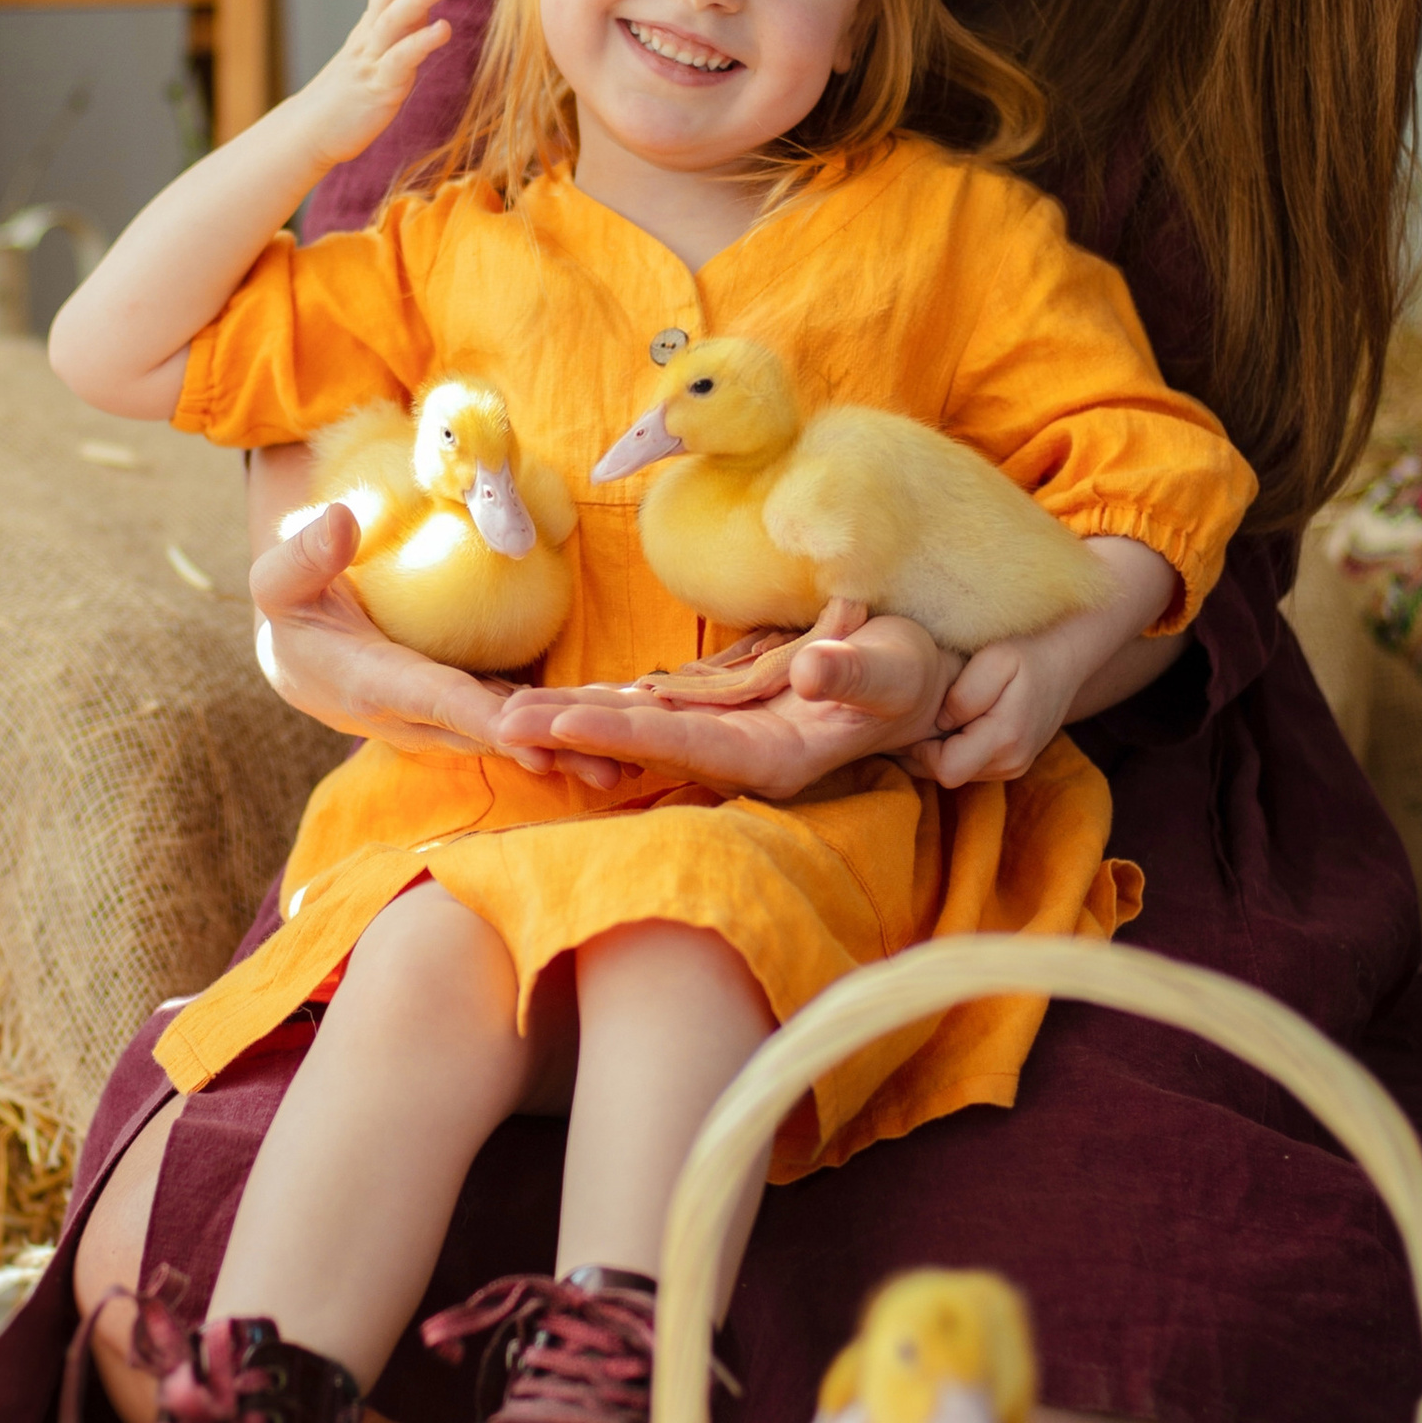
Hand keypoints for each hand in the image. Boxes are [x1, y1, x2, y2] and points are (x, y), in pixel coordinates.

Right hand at [250, 500, 633, 787]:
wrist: (301, 663)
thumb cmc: (293, 615)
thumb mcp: (278, 583)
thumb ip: (303, 557)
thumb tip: (342, 522)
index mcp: (378, 686)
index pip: (440, 703)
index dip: (488, 721)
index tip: (534, 735)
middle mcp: (421, 718)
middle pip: (498, 733)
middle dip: (556, 745)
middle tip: (621, 752)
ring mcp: (451, 721)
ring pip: (520, 735)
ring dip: (577, 745)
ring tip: (642, 751)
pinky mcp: (473, 709)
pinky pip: (527, 720)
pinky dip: (572, 726)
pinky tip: (626, 725)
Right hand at [288, 0, 453, 172]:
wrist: (310, 132)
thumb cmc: (346, 97)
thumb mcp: (371, 57)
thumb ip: (396, 32)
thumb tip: (424, 11)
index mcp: (369, 28)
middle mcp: (369, 37)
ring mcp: (372, 60)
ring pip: (393, 21)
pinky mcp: (378, 87)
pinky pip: (400, 61)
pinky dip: (421, 43)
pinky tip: (443, 29)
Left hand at [495, 608, 963, 798]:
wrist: (921, 679)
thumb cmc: (913, 674)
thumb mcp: (894, 667)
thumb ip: (851, 672)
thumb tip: (809, 674)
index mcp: (774, 754)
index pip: (686, 745)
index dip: (624, 735)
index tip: (564, 724)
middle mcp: (739, 755)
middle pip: (643, 747)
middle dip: (574, 735)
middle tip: (500, 725)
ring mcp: (727, 737)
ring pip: (639, 732)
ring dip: (577, 723)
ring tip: (509, 715)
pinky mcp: (721, 714)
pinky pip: (654, 713)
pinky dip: (608, 708)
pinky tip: (563, 704)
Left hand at [909, 534, 1180, 787]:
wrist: (1066, 662)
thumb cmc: (1028, 656)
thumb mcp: (995, 660)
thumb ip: (964, 695)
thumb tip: (939, 722)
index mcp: (1005, 740)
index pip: (945, 770)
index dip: (921, 750)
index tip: (915, 721)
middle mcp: (1011, 763)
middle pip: (948, 776)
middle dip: (926, 752)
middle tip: (914, 720)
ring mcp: (1014, 767)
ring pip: (959, 774)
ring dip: (941, 752)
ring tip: (935, 719)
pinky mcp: (1013, 763)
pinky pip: (971, 767)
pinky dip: (956, 751)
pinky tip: (952, 725)